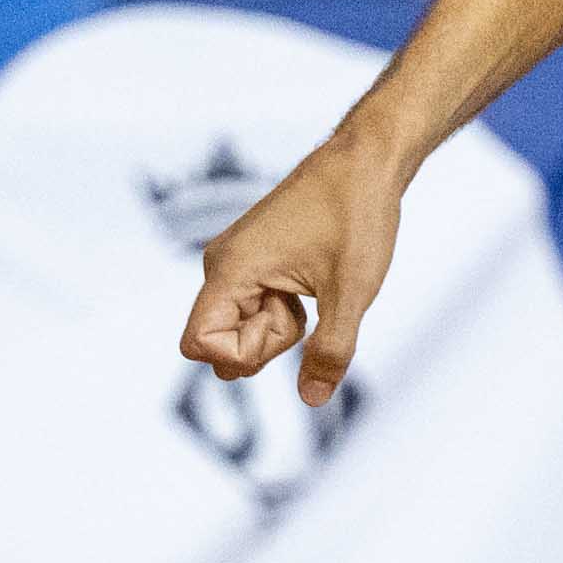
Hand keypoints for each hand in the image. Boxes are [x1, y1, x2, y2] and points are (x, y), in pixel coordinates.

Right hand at [183, 119, 408, 403]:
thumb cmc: (356, 216)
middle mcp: (220, 265)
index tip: (289, 326)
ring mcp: (234, 261)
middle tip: (303, 306)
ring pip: (238, 327)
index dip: (241, 356)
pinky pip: (250, 307)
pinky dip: (280, 309)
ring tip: (311, 288)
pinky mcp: (250, 260)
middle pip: (219, 343)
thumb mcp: (352, 294)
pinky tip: (309, 283)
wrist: (365, 162)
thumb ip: (331, 351)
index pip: (198, 344)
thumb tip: (311, 400)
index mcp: (230, 269)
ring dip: (276, 326)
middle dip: (264, 343)